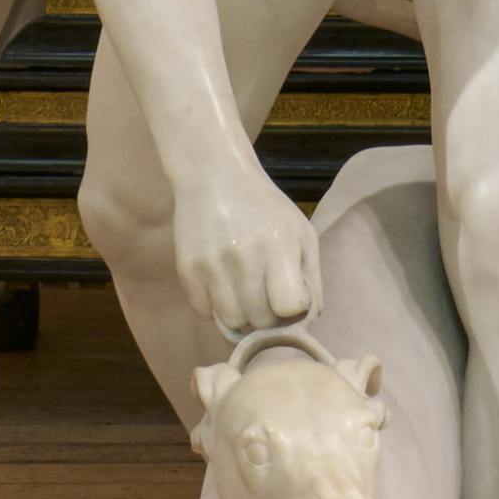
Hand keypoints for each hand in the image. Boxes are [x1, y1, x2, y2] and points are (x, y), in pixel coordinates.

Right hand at [175, 164, 323, 340]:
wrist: (214, 176)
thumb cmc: (266, 208)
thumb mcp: (301, 233)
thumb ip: (312, 278)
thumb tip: (305, 321)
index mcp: (278, 245)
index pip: (288, 307)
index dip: (291, 308)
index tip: (288, 296)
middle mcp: (244, 256)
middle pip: (260, 320)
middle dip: (267, 315)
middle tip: (265, 296)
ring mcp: (212, 264)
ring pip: (231, 321)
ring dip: (241, 315)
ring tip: (243, 293)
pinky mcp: (186, 268)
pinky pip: (204, 312)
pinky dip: (214, 306)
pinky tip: (221, 285)